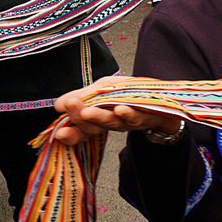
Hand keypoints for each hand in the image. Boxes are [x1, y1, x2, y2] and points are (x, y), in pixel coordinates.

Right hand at [54, 76, 181, 144]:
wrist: (163, 96)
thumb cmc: (129, 92)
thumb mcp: (103, 87)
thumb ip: (83, 96)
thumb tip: (58, 105)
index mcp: (99, 118)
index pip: (80, 129)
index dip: (70, 133)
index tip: (59, 132)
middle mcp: (111, 123)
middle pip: (93, 126)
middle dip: (80, 117)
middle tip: (71, 107)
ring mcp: (128, 122)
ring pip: (112, 122)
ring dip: (100, 117)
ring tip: (88, 112)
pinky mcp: (146, 117)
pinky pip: (136, 117)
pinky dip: (128, 114)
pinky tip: (121, 109)